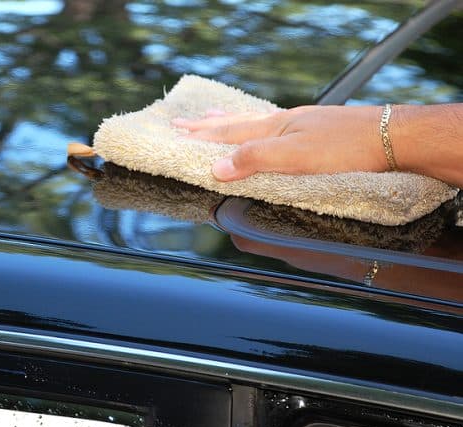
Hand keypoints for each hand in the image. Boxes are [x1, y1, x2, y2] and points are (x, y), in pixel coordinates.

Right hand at [172, 106, 387, 180]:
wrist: (391, 138)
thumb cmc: (346, 148)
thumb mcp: (294, 157)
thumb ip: (255, 160)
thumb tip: (215, 168)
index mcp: (274, 129)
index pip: (228, 133)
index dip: (201, 135)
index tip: (176, 131)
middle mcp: (283, 122)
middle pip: (237, 123)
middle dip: (207, 125)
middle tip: (183, 122)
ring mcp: (299, 124)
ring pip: (254, 121)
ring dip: (229, 121)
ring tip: (215, 117)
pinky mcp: (315, 130)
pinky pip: (272, 125)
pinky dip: (255, 125)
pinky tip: (263, 128)